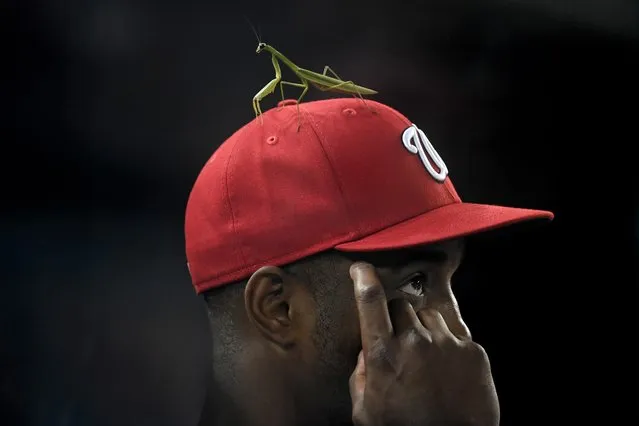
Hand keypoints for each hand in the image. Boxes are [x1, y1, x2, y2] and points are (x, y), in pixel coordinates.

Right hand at [349, 262, 499, 425]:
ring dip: (424, 329)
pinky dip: (448, 345)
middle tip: (401, 343)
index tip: (360, 269)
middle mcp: (415, 341)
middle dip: (397, 319)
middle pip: (401, 304)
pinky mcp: (473, 351)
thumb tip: (366, 352)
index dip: (364, 279)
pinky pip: (455, 332)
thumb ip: (359, 376)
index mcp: (383, 355)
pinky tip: (447, 370)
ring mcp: (447, 343)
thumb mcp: (366, 410)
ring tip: (426, 359)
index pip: (371, 302)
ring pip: (429, 315)